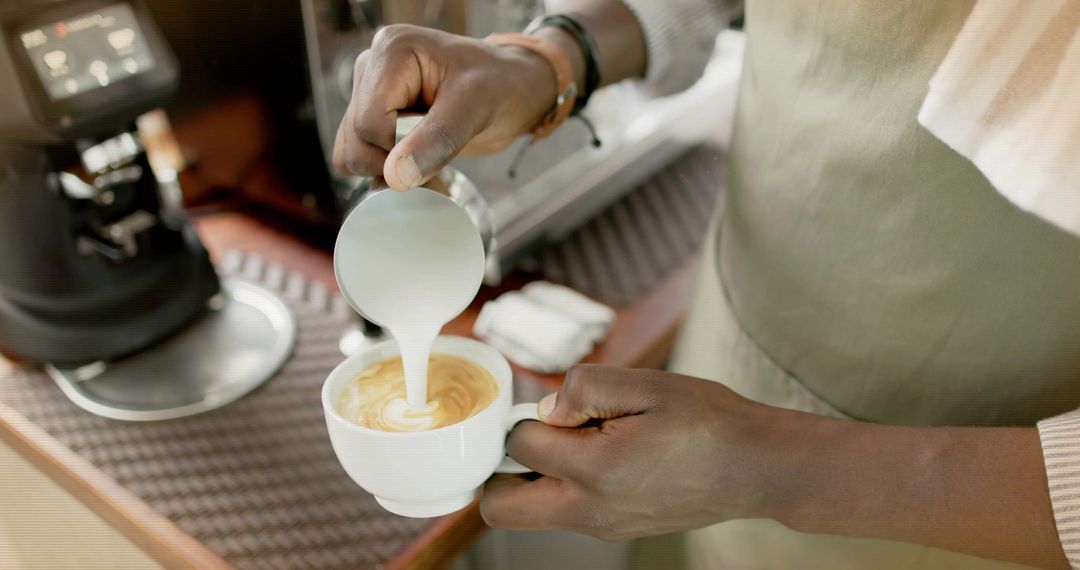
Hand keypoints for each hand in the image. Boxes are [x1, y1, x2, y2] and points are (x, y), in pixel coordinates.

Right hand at [332, 24, 556, 189]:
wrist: (515, 91)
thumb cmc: (502, 86)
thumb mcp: (477, 107)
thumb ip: (437, 140)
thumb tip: (394, 176)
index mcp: (393, 51)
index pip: (369, 122)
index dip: (399, 151)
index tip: (438, 153)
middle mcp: (372, 68)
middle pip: (354, 139)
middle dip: (392, 164)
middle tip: (438, 168)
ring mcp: (370, 93)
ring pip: (350, 152)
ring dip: (387, 173)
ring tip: (430, 168)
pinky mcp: (375, 117)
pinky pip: (359, 156)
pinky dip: (386, 173)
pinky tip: (418, 168)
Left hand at [480, 364, 786, 540]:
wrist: (758, 467)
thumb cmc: (709, 422)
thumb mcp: (647, 385)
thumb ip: (585, 388)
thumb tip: (546, 409)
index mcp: (597, 470)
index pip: (519, 444)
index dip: (529, 415)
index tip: (561, 406)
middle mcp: (592, 510)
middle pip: (501, 508)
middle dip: (503, 468)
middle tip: (538, 435)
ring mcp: (602, 527)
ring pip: (532, 514)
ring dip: (536, 477)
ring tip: (583, 441)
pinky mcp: (615, 530)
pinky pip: (565, 513)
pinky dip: (565, 485)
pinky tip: (604, 454)